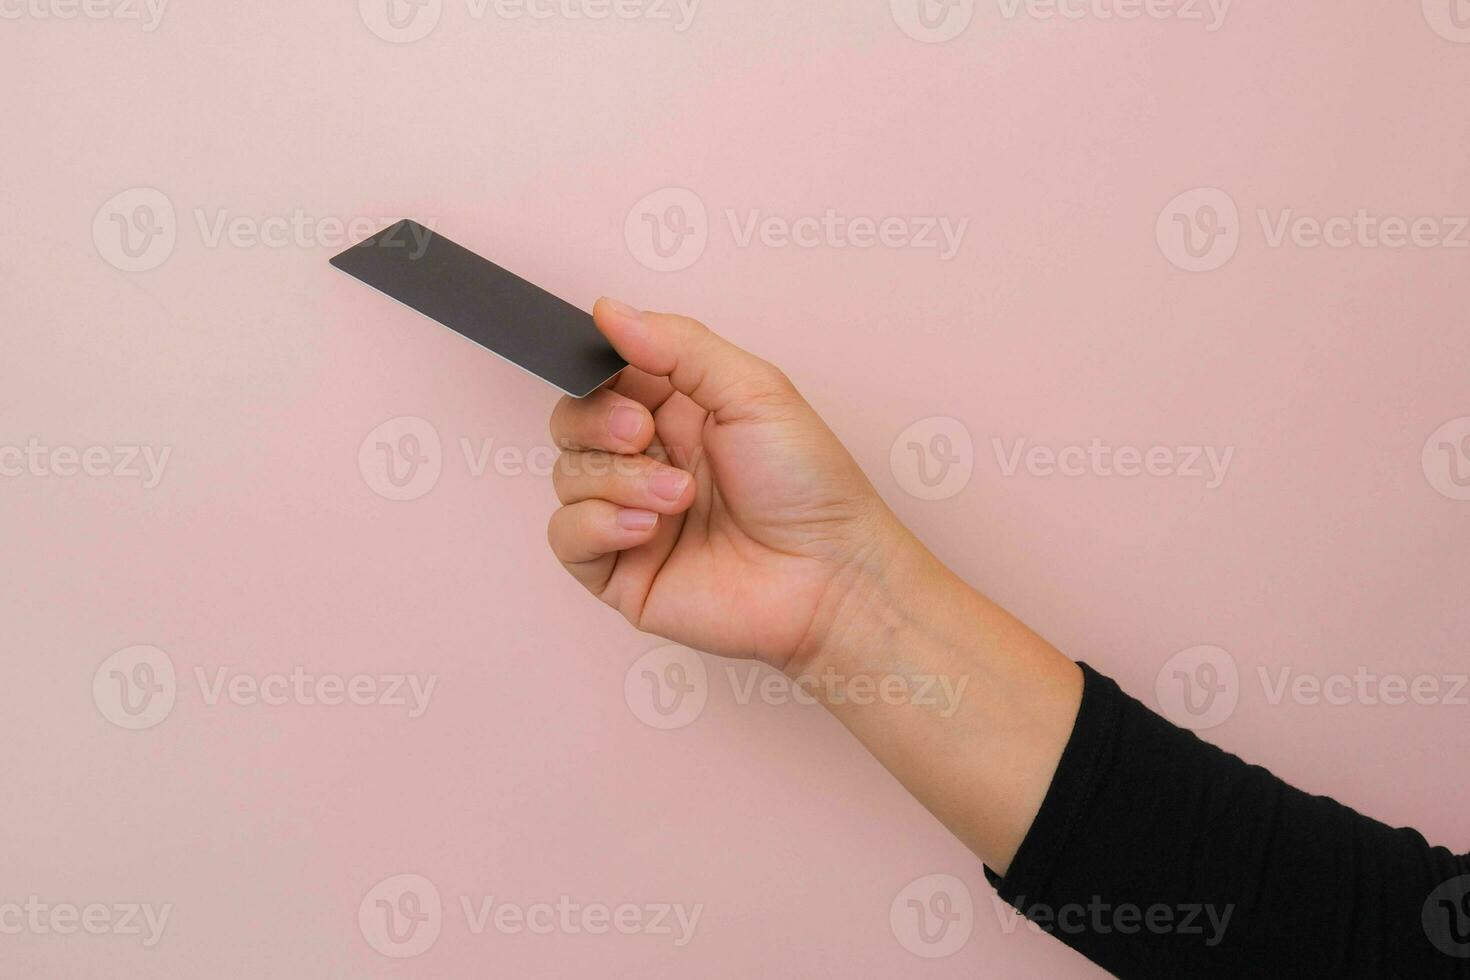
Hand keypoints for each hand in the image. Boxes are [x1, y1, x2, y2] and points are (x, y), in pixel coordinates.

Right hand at [546, 298, 914, 672]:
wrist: (829, 574)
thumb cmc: (809, 485)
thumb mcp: (753, 390)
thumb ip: (678, 345)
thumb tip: (609, 310)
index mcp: (677, 411)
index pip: (603, 376)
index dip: (599, 372)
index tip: (616, 372)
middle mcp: (648, 460)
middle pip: (571, 422)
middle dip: (598, 422)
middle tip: (643, 433)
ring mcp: (629, 516)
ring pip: (567, 476)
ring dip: (620, 480)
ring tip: (681, 497)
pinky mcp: (619, 571)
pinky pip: (566, 536)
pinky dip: (598, 524)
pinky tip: (649, 528)